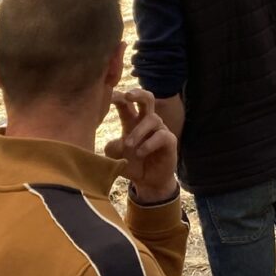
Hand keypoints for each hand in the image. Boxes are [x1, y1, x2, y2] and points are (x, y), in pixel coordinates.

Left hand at [104, 88, 178, 202]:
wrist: (148, 182)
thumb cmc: (131, 164)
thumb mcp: (115, 157)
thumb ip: (112, 147)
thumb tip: (118, 142)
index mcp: (131, 121)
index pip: (125, 103)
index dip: (116, 96)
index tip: (105, 96)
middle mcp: (146, 121)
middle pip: (146, 98)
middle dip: (138, 93)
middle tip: (127, 96)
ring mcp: (159, 130)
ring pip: (152, 118)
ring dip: (138, 131)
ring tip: (128, 145)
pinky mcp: (169, 141)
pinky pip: (161, 135)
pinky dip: (149, 144)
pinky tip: (141, 152)